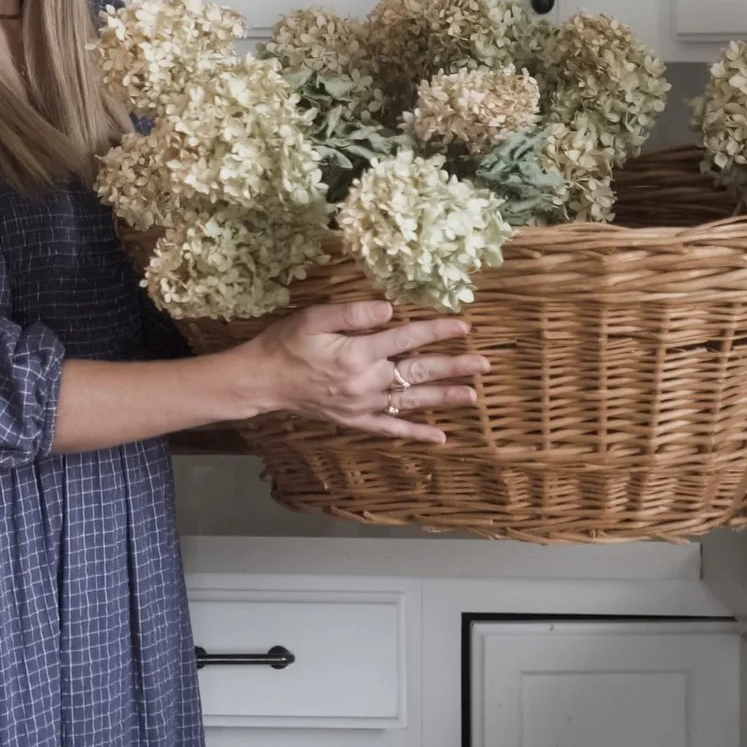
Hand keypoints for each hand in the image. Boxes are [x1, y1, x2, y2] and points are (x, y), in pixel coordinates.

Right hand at [236, 299, 491, 443]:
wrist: (262, 381)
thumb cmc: (286, 344)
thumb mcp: (314, 318)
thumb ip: (353, 314)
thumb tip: (390, 309)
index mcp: (358, 354)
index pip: (407, 338)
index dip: (437, 330)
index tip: (463, 324)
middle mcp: (366, 382)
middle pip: (418, 372)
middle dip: (453, 367)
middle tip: (483, 364)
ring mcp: (363, 405)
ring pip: (411, 401)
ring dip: (443, 398)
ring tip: (473, 396)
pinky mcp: (355, 420)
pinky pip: (391, 428)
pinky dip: (415, 433)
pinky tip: (439, 437)